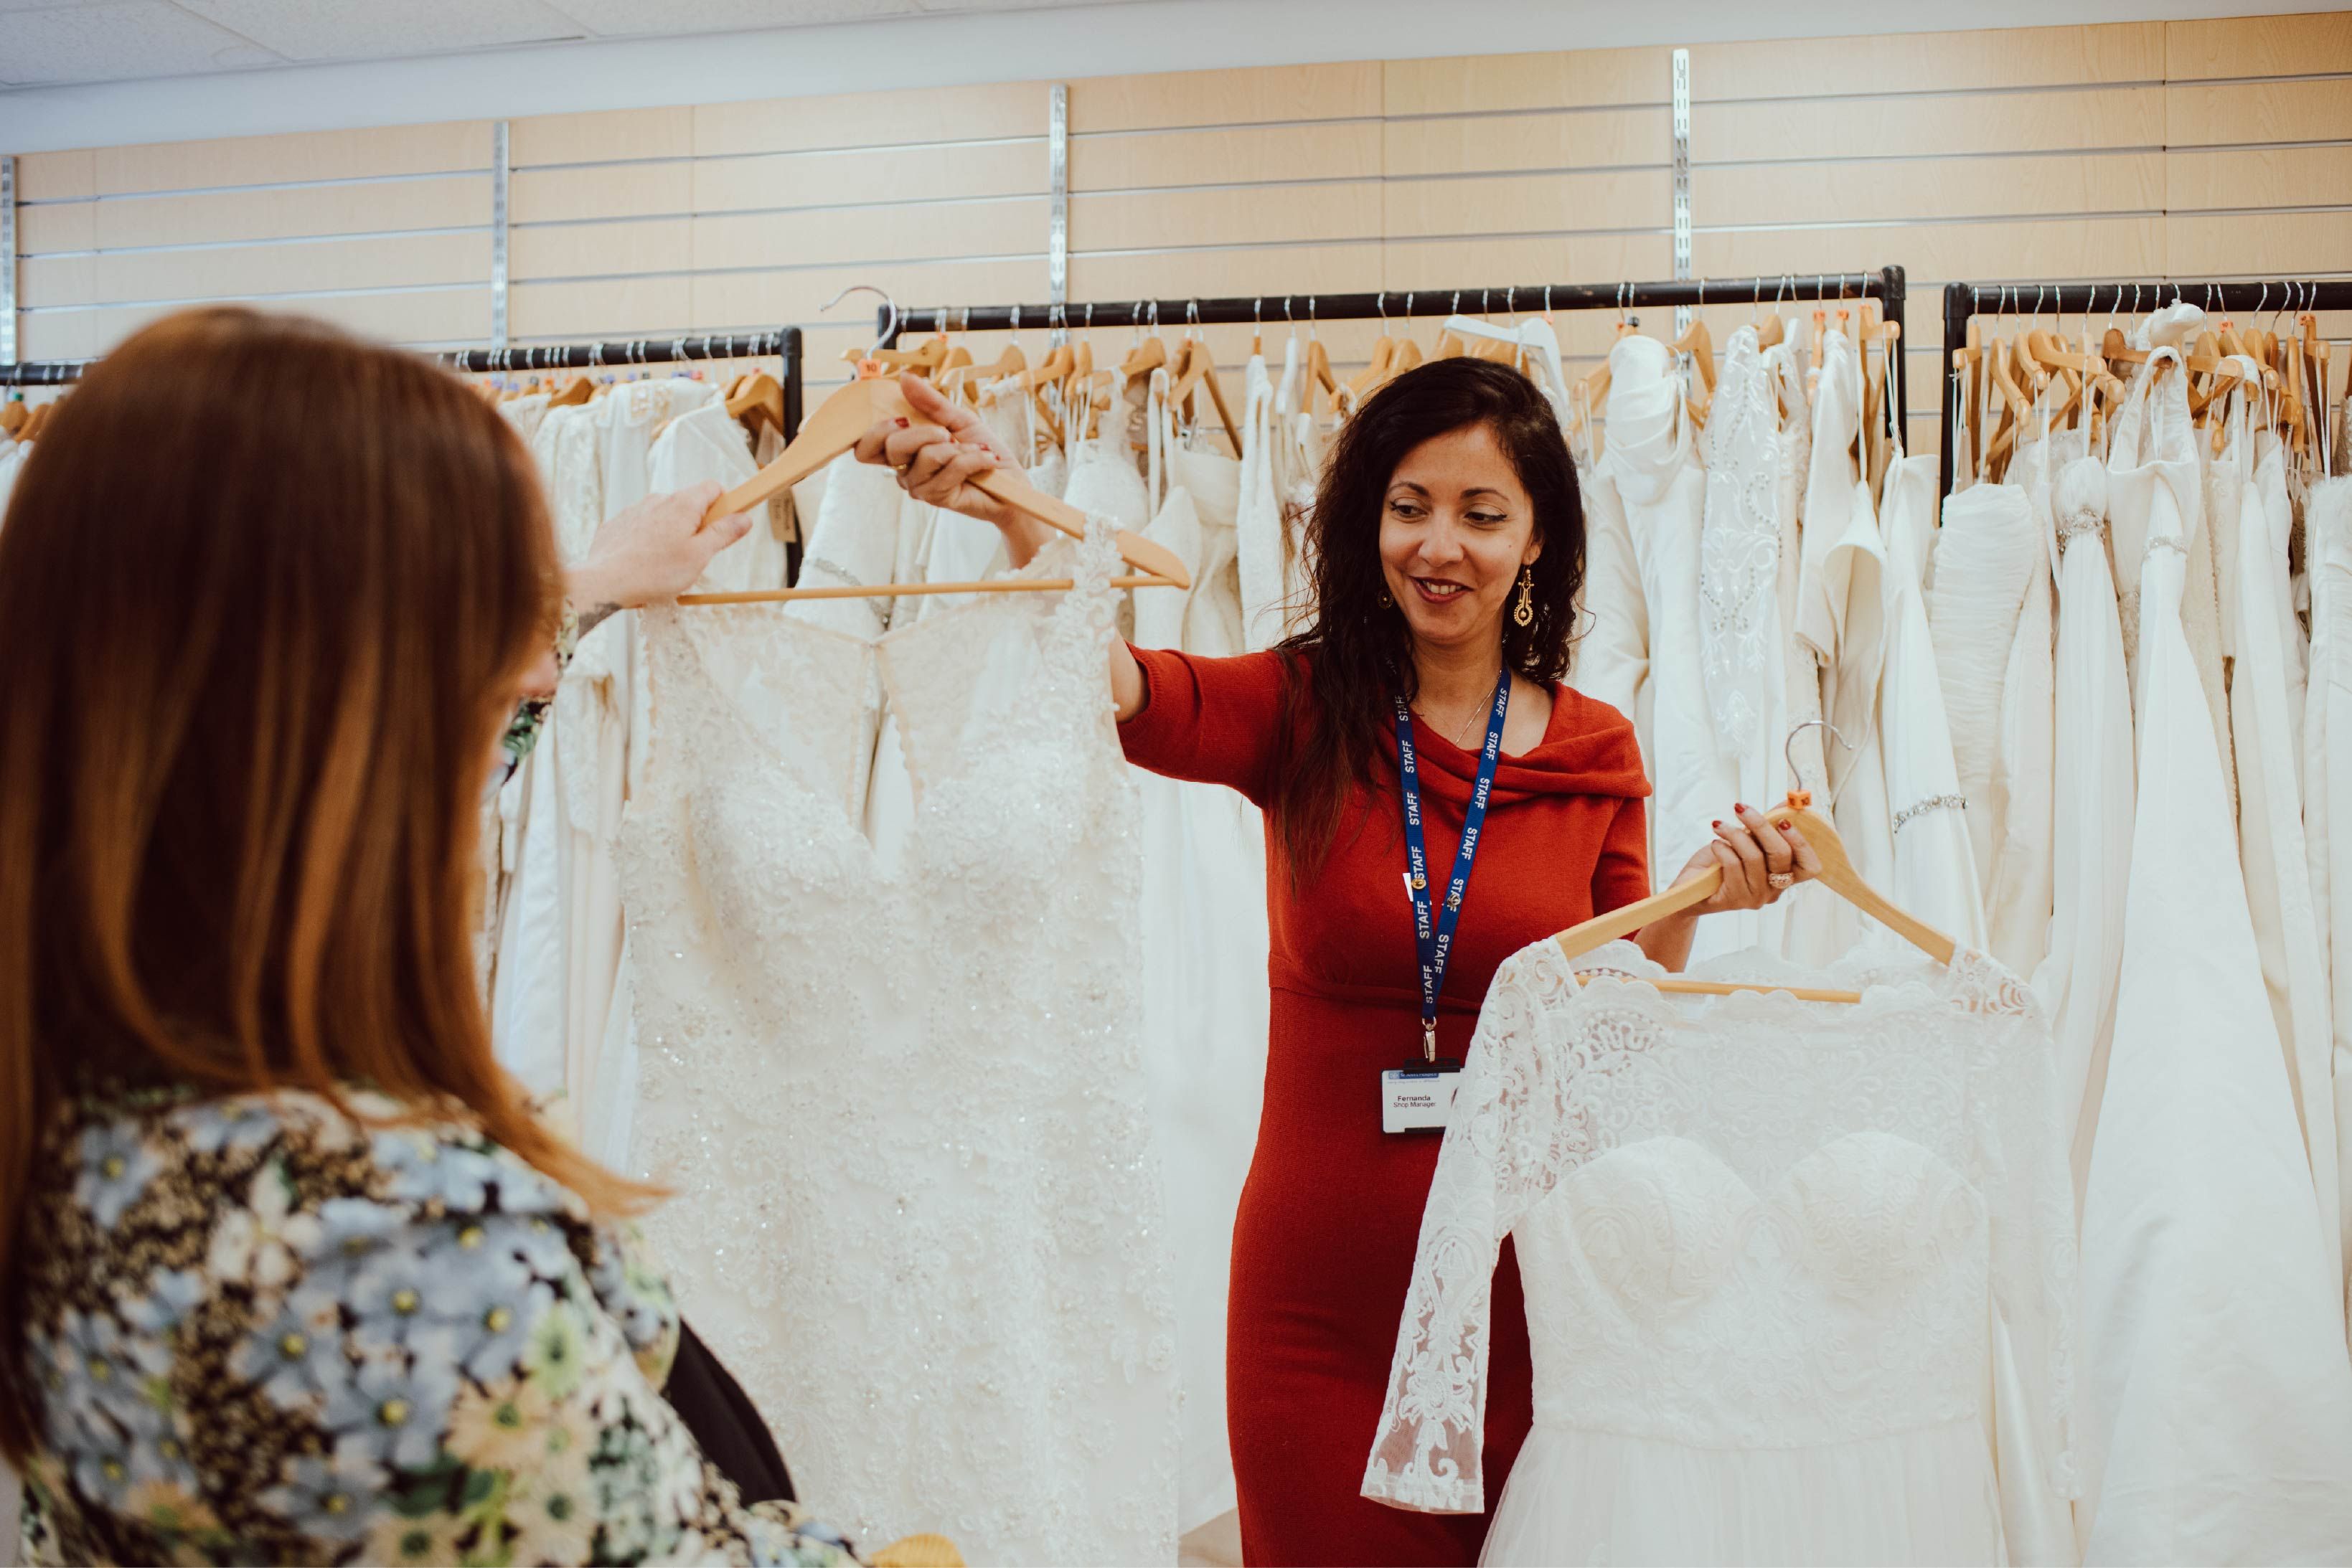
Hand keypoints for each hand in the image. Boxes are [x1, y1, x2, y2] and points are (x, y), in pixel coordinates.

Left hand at [569, 480, 751, 616]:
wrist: (605, 582)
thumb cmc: (655, 572)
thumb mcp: (699, 556)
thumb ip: (723, 534)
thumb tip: (744, 517)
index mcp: (683, 504)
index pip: (712, 488)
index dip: (723, 506)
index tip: (723, 527)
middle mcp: (658, 499)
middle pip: (688, 504)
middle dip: (696, 525)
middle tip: (694, 555)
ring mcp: (635, 510)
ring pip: (663, 516)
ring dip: (670, 533)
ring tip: (665, 564)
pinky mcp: (617, 524)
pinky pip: (641, 527)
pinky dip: (647, 540)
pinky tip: (644, 562)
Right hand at [853, 372, 1024, 533]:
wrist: (1010, 479)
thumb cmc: (981, 448)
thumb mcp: (956, 418)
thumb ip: (929, 402)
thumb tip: (904, 378)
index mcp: (902, 451)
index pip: (866, 448)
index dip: (873, 432)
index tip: (902, 418)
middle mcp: (904, 471)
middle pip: (892, 447)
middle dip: (925, 432)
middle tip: (948, 433)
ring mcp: (919, 487)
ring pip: (925, 456)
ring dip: (958, 448)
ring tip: (975, 449)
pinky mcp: (939, 498)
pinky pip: (951, 469)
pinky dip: (973, 458)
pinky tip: (986, 460)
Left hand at [1679, 803, 1821, 912]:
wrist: (1690, 887)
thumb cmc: (1720, 863)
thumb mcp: (1746, 840)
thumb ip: (1768, 825)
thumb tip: (1786, 803)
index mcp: (1783, 875)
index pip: (1810, 866)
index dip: (1801, 843)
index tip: (1783, 821)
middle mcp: (1774, 890)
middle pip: (1781, 855)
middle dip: (1761, 826)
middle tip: (1740, 808)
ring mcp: (1755, 897)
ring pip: (1754, 857)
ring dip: (1734, 834)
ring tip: (1719, 826)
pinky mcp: (1734, 899)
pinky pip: (1733, 866)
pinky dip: (1722, 848)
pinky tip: (1715, 844)